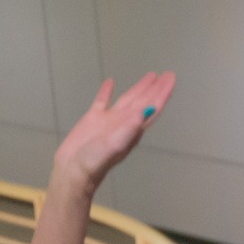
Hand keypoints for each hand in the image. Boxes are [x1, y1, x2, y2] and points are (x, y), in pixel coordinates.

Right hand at [52, 73, 175, 190]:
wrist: (74, 170)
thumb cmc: (95, 161)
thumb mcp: (115, 145)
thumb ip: (130, 128)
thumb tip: (147, 110)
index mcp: (132, 129)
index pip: (152, 107)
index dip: (162, 93)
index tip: (170, 78)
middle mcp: (124, 123)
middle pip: (144, 100)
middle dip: (156, 88)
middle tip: (167, 74)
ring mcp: (109, 121)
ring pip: (128, 99)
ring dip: (139, 88)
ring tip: (150, 76)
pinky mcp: (92, 119)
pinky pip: (102, 101)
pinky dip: (107, 91)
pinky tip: (110, 82)